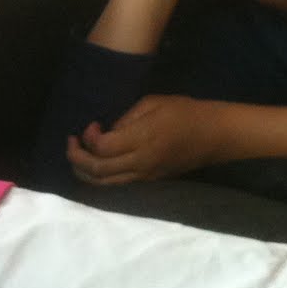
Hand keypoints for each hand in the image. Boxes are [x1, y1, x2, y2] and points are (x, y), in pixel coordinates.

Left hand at [65, 94, 220, 184]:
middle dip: (76, 157)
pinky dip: (99, 177)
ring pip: (104, 183)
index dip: (89, 137)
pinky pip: (117, 184)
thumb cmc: (185, 112)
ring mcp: (145, 176)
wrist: (215, 135)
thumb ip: (126, 119)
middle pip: (97, 170)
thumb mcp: (153, 103)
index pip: (102, 147)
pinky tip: (95, 164)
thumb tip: (106, 133)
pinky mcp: (149, 181)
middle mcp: (141, 162)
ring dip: (83, 172)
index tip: (92, 123)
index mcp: (143, 139)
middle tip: (71, 142)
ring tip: (76, 155)